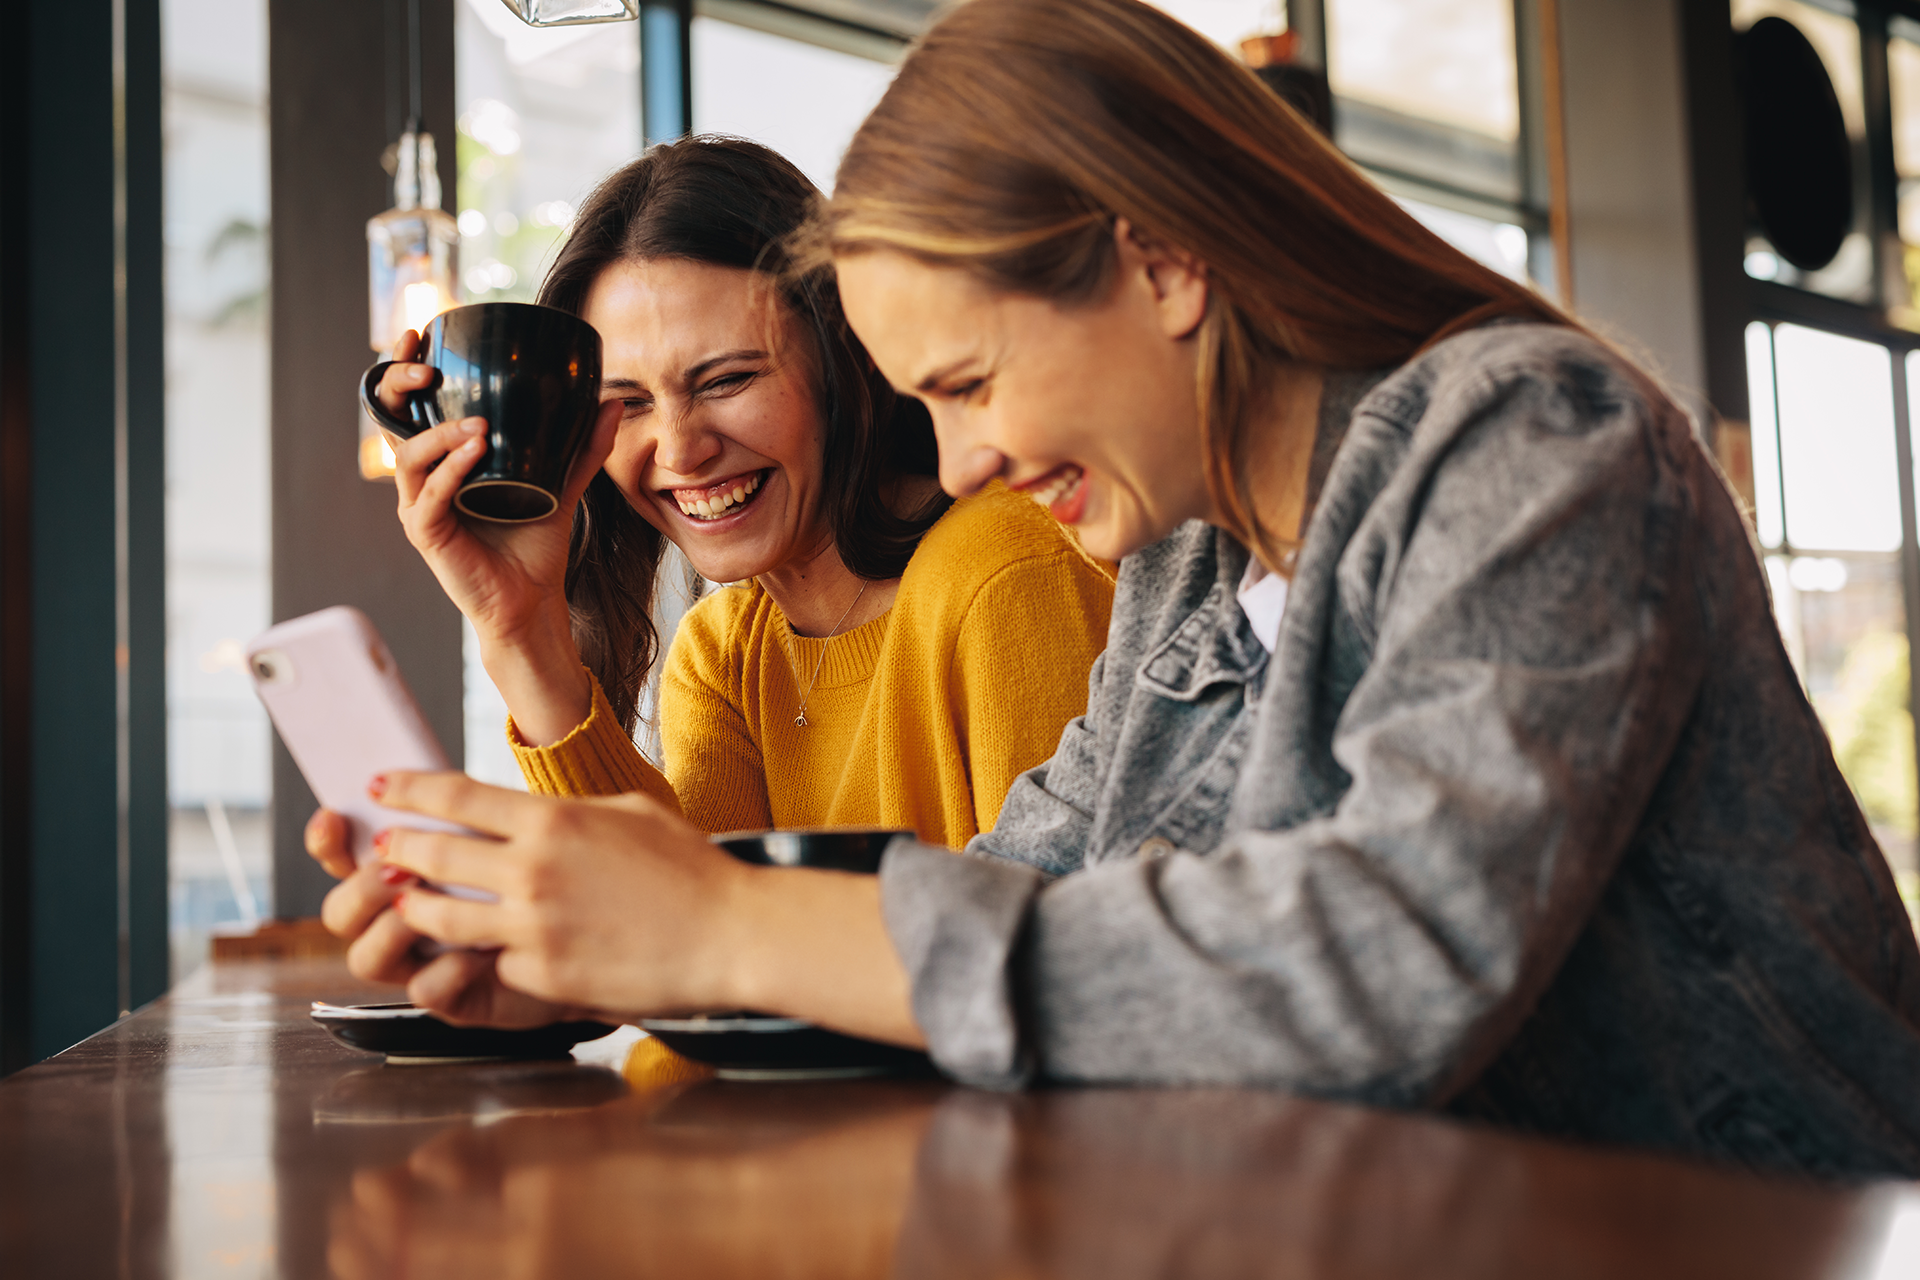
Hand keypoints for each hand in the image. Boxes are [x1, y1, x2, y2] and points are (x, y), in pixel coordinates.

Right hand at [308, 805, 598, 1027]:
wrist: (597, 932)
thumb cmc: (548, 873)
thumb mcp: (512, 829)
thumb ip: (466, 807)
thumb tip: (429, 774)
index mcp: (405, 870)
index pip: (342, 856)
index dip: (326, 840)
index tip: (334, 815)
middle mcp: (402, 918)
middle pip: (341, 910)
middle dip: (360, 887)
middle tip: (394, 866)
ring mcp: (423, 960)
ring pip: (366, 957)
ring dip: (391, 928)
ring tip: (428, 904)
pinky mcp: (455, 996)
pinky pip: (424, 991)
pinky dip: (444, 971)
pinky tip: (479, 951)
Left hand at [371, 771, 923, 1044]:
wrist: (730, 933)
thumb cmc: (692, 869)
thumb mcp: (630, 813)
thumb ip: (572, 812)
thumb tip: (534, 811)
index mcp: (553, 819)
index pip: (456, 795)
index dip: (408, 789)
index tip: (381, 785)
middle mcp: (532, 868)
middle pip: (432, 854)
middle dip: (397, 849)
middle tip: (382, 848)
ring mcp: (532, 924)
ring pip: (440, 916)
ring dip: (418, 907)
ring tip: (409, 903)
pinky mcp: (541, 974)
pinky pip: (489, 961)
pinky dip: (481, 955)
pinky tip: (477, 951)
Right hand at [385, 327, 622, 743]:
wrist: (532, 601)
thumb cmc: (534, 544)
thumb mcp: (562, 485)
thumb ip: (582, 446)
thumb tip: (610, 401)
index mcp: (441, 460)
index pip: (411, 405)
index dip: (404, 368)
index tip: (419, 332)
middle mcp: (420, 479)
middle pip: (390, 421)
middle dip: (400, 386)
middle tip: (427, 366)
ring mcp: (417, 507)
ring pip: (408, 457)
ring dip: (440, 434)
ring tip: (479, 426)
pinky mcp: (425, 536)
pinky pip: (427, 498)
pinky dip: (449, 473)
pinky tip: (475, 454)